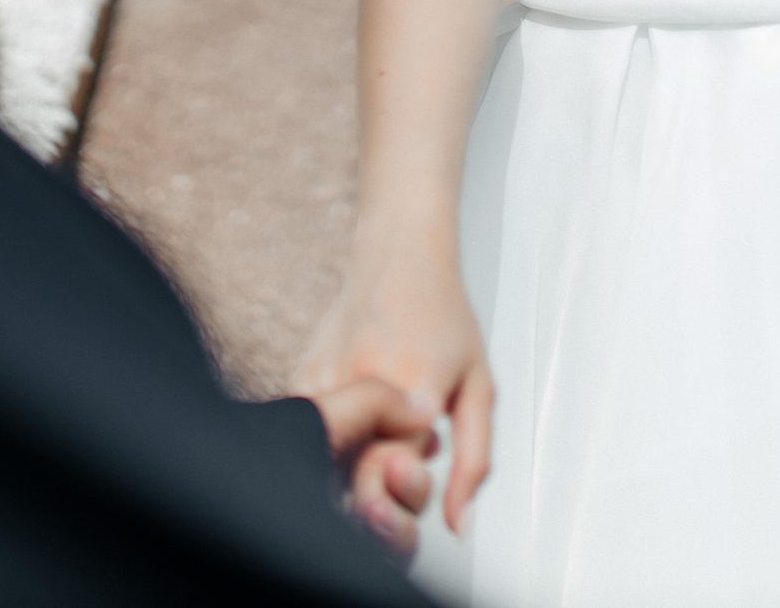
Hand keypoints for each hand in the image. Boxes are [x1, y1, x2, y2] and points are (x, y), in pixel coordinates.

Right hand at [293, 246, 492, 534]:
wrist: (398, 256)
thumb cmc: (442, 315)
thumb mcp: (478, 387)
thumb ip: (473, 461)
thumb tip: (457, 524)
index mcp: (411, 384)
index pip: (396, 475)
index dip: (408, 492)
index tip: (415, 472)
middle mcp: (360, 383)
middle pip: (355, 482)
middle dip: (384, 498)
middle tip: (404, 468)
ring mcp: (324, 380)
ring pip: (328, 467)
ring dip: (359, 472)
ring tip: (387, 437)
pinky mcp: (300, 379)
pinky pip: (312, 440)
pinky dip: (337, 449)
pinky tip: (363, 424)